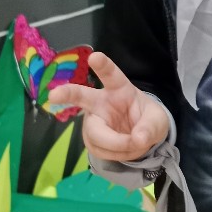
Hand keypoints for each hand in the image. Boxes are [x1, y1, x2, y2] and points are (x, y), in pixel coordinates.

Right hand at [47, 52, 169, 161]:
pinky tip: (125, 148)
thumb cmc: (147, 119)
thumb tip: (138, 139)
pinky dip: (117, 154)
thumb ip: (150, 127)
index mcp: (119, 89)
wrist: (141, 137)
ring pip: (96, 135)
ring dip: (118, 145)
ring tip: (136, 143)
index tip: (95, 57)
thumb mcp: (158, 120)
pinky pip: (100, 150)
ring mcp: (92, 121)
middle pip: (81, 96)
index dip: (103, 65)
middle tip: (54, 95)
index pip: (110, 75)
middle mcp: (100, 102)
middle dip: (67, 94)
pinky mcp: (90, 139)